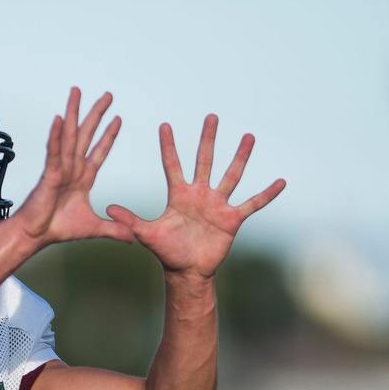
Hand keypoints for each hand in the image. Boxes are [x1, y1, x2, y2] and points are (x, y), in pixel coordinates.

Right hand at [12, 87, 133, 246]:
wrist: (36, 236)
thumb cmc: (57, 228)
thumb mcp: (94, 228)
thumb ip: (114, 230)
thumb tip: (132, 237)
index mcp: (82, 178)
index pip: (99, 151)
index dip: (109, 135)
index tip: (118, 119)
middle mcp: (72, 168)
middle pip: (86, 134)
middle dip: (96, 114)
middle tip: (107, 95)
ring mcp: (60, 169)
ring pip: (69, 135)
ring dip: (74, 113)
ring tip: (78, 93)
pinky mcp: (49, 174)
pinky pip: (54, 152)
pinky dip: (56, 136)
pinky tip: (60, 119)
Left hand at [107, 115, 285, 279]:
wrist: (188, 272)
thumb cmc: (167, 253)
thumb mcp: (148, 234)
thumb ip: (130, 220)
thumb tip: (107, 208)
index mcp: (179, 195)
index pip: (172, 165)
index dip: (168, 146)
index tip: (164, 125)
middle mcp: (200, 194)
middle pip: (205, 161)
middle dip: (207, 139)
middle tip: (211, 117)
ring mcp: (218, 204)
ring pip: (231, 175)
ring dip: (240, 157)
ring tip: (248, 136)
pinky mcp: (233, 219)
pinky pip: (252, 204)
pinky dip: (266, 194)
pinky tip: (281, 182)